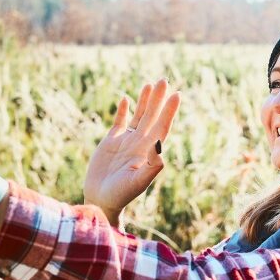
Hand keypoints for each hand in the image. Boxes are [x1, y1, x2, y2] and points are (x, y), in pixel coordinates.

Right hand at [84, 78, 180, 217]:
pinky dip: (123, 110)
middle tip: (164, 80)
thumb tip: (161, 149)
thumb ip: (151, 168)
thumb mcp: (137, 183)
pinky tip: (126, 99)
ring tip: (150, 84)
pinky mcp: (111, 142)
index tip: (177, 95)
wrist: (102, 200)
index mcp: (149, 151)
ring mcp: (126, 141)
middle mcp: (140, 143)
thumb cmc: (121, 195)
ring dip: (144, 100)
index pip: (162, 127)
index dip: (169, 111)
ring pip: (138, 116)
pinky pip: (120, 122)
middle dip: (158, 99)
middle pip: (152, 116)